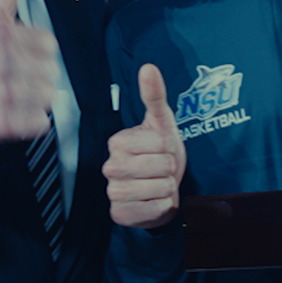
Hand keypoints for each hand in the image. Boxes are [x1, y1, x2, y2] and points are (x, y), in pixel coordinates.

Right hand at [0, 0, 61, 147]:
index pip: (49, 43)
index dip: (34, 50)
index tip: (16, 54)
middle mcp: (1, 62)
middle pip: (51, 71)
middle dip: (35, 75)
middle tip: (10, 76)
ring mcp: (3, 94)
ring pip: (49, 96)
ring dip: (33, 98)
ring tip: (10, 94)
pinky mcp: (4, 122)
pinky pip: (41, 121)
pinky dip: (29, 121)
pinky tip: (10, 111)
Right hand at [105, 65, 186, 229]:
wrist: (160, 188)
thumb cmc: (160, 154)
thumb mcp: (161, 122)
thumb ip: (154, 95)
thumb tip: (148, 68)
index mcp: (118, 142)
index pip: (161, 141)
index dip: (171, 146)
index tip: (163, 149)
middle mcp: (111, 167)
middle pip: (162, 165)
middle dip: (170, 167)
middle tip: (162, 168)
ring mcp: (113, 192)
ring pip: (160, 188)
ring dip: (168, 187)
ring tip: (159, 183)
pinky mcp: (120, 214)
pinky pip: (157, 209)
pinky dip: (164, 206)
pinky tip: (155, 201)